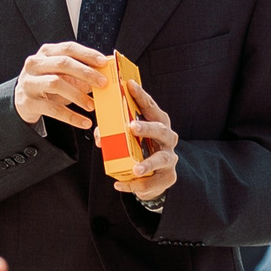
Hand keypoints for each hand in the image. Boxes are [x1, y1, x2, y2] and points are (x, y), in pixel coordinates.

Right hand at [14, 40, 105, 128]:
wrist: (22, 100)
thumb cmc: (46, 83)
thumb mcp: (62, 74)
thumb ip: (80, 72)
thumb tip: (103, 75)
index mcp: (46, 53)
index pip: (69, 48)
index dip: (87, 54)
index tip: (103, 62)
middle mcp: (35, 64)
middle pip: (63, 63)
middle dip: (86, 73)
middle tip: (103, 84)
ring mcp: (29, 82)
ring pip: (56, 83)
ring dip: (78, 95)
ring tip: (92, 105)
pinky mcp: (28, 101)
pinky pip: (53, 109)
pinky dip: (71, 116)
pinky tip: (83, 121)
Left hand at [114, 80, 178, 202]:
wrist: (155, 176)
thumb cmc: (140, 149)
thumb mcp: (128, 138)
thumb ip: (113, 133)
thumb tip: (100, 135)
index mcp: (159, 123)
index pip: (151, 107)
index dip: (141, 96)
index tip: (129, 84)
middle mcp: (167, 139)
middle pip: (161, 130)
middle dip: (147, 128)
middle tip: (132, 126)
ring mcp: (169, 158)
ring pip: (161, 159)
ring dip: (148, 164)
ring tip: (136, 169)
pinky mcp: (167, 177)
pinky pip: (151, 183)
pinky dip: (134, 185)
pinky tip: (120, 184)